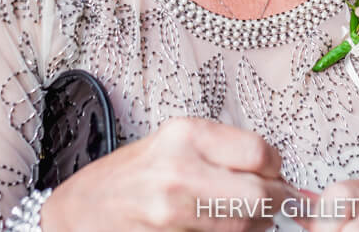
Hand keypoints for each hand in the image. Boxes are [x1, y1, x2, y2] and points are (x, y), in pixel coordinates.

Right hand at [42, 117, 296, 231]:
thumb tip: (277, 168)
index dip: (276, 167)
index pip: (259, 153)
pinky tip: (221, 226)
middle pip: (259, 195)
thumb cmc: (129, 176)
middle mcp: (179, 172)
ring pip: (245, 225)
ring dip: (257, 223)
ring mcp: (172, 212)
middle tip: (275, 200)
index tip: (275, 173)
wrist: (82, 209)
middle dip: (274, 201)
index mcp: (186, 136)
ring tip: (247, 214)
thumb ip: (225, 151)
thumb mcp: (175, 143)